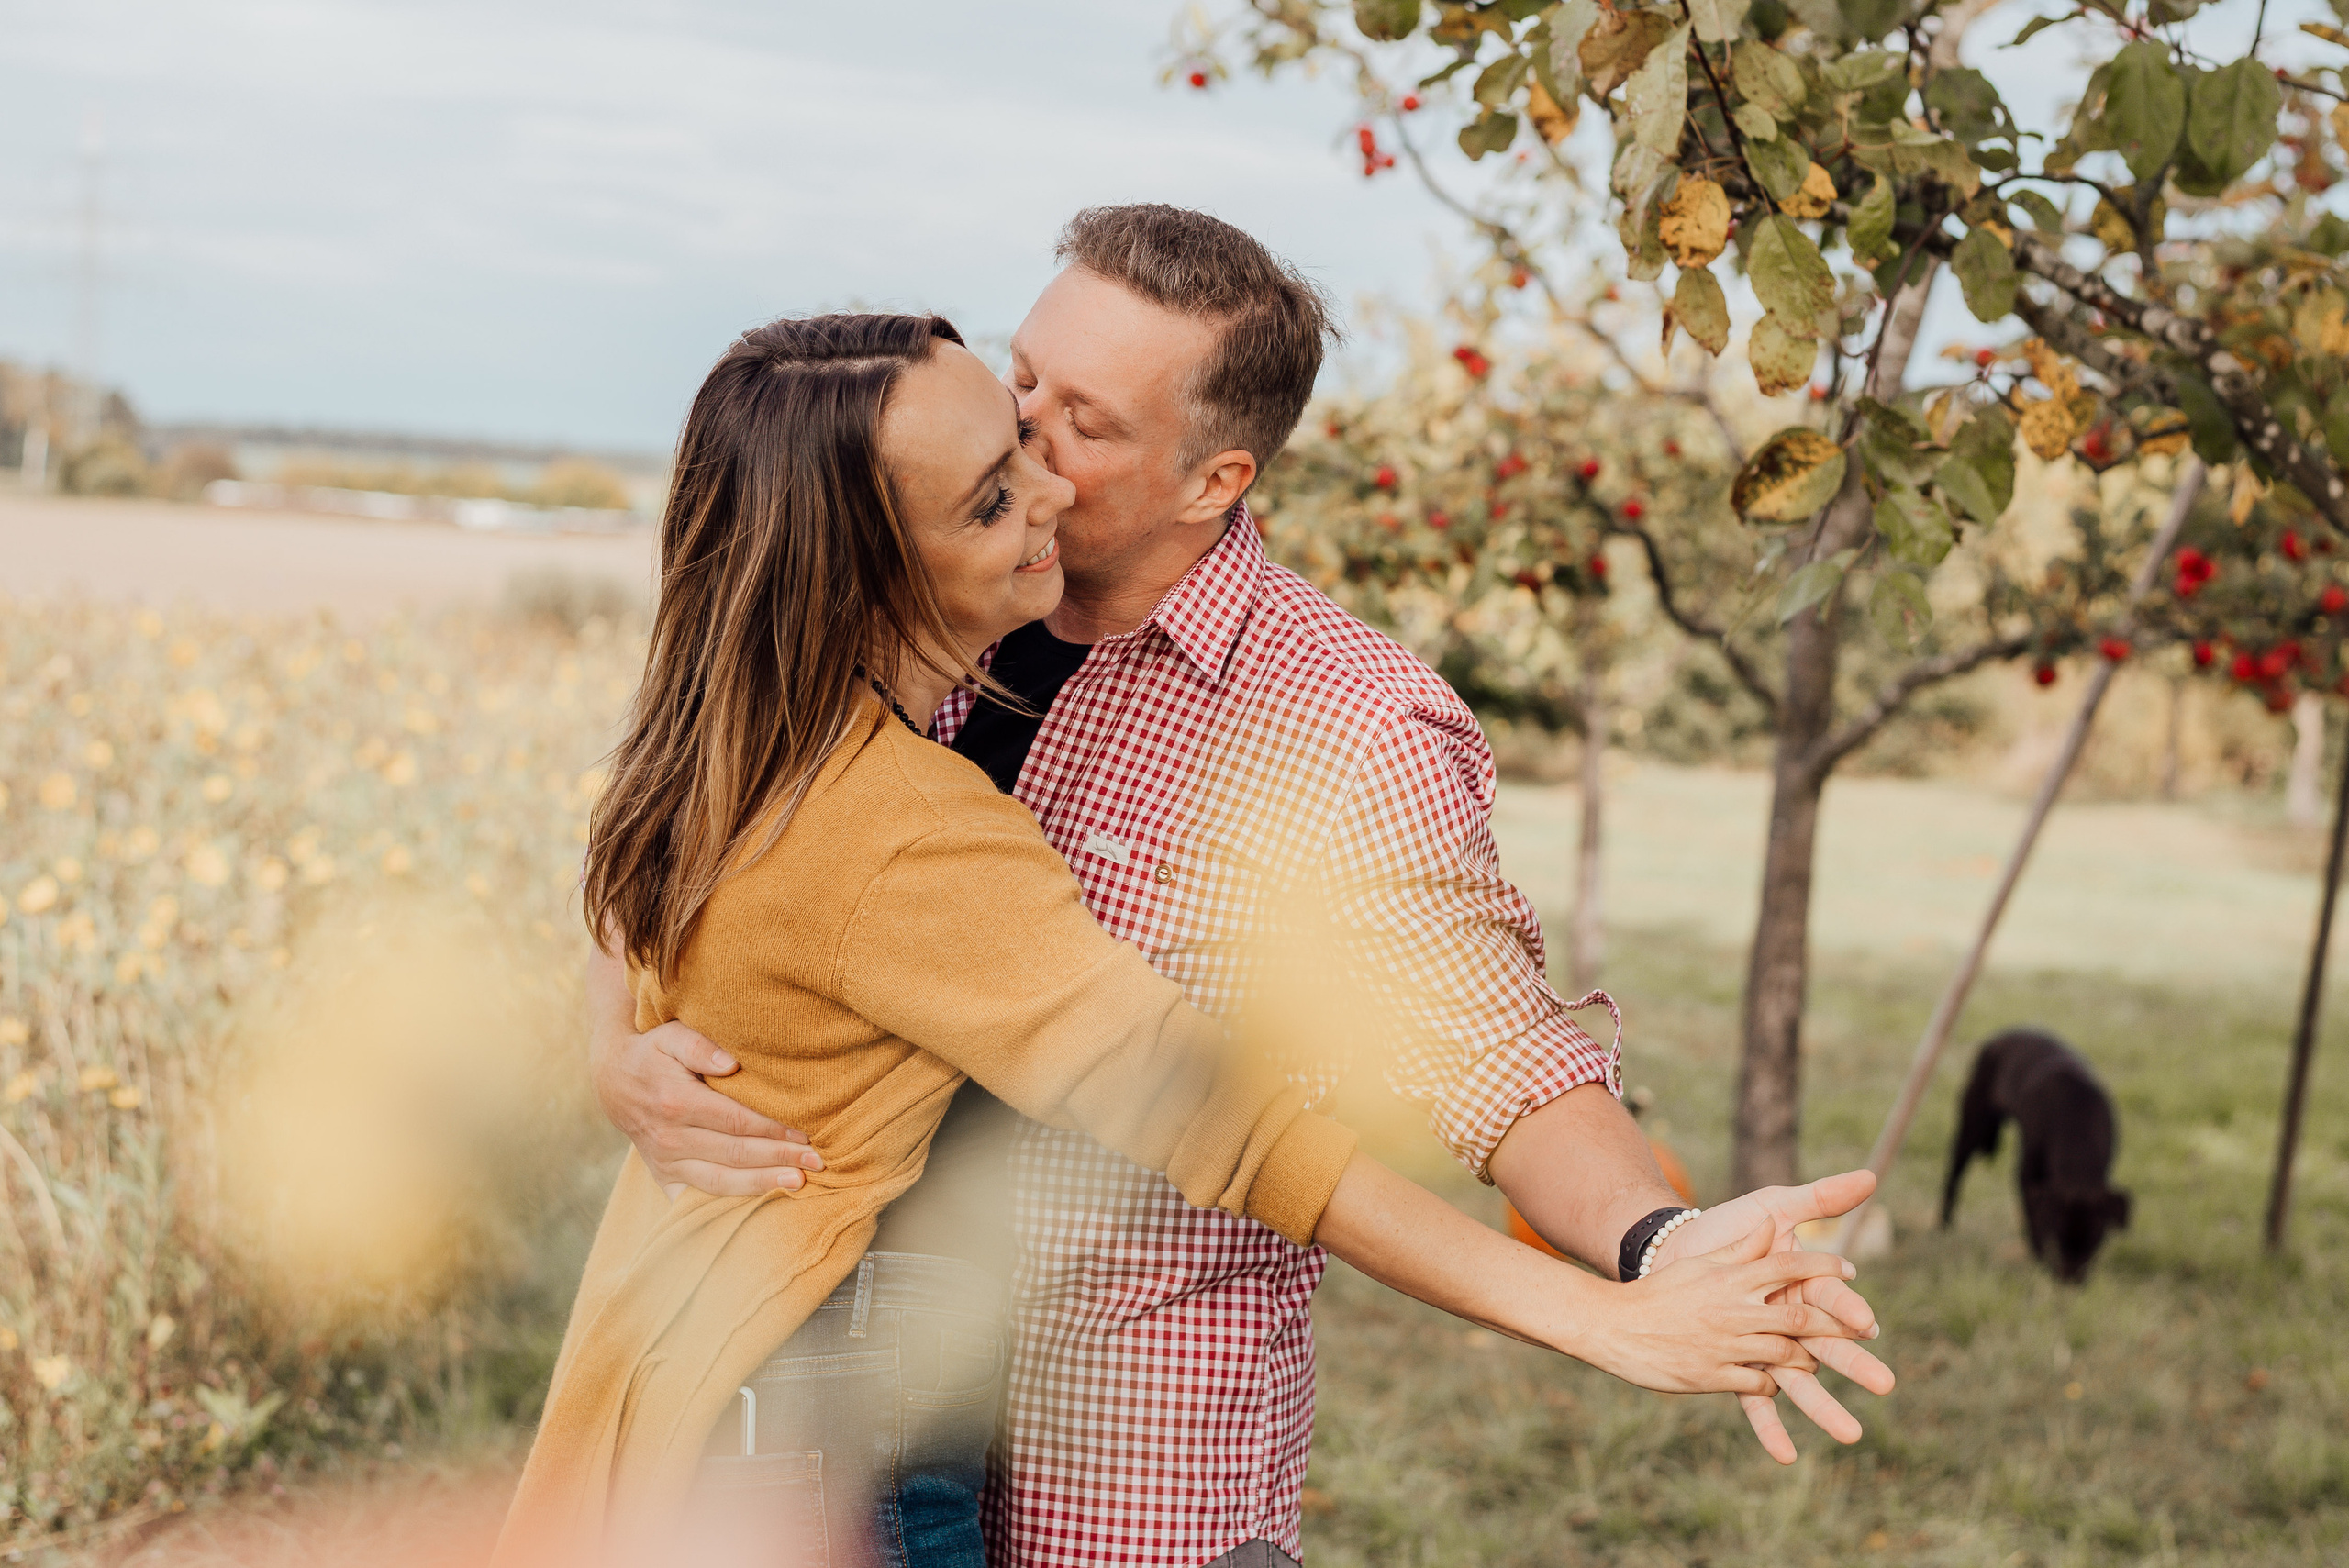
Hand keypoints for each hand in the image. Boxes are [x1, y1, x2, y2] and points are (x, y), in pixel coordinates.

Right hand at [591, 1016, 823, 1198]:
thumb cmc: (652, 1053)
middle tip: (817, 1162)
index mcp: (676, 1102)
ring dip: (761, 1185)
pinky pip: (696, 1198)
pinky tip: (757, 1207)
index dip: (772, 1130)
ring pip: (719, 1182)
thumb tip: (730, 1065)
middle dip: (779, 1159)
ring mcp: (665, 1162)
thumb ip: (699, 1046)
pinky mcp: (663, 1177)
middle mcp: (670, 1137)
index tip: (805, 1134)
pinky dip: (726, 1206)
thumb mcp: (670, 1036)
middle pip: (734, 1154)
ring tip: (797, 1184)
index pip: (736, 1121)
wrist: (613, 1081)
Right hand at [1578, 1222, 1861, 1396]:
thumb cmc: (1661, 1292)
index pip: (1786, 1265)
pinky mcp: (1710, 1376)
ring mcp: (1722, 1344)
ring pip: (1783, 1354)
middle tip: (1863, 1331)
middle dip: (1835, 1325)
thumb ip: (1741, 1247)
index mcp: (1729, 1277)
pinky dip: (1774, 1385)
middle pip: (1797, 1315)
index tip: (1849, 1272)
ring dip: (1805, 1360)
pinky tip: (1776, 1384)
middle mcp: (1731, 1308)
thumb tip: (1772, 1223)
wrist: (1612, 1325)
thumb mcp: (1702, 1264)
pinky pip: (1758, 1386)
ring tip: (1813, 1363)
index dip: (1822, 1268)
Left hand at [1648, 1170, 1896, 1462]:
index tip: (1865, 1320)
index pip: (1831, 1299)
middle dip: (1854, 1364)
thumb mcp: (1772, 1208)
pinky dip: (1769, 1427)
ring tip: (1851, 1434)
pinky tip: (1786, 1455)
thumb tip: (1870, 1178)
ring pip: (1800, 1380)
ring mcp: (1766, 1347)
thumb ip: (1820, 1198)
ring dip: (1824, 1407)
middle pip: (1827, 1346)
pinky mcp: (1738, 1368)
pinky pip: (1754, 1402)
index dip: (1847, 1308)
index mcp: (1802, 1287)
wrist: (1674, 1254)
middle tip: (1885, 1384)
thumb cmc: (1728, 1229)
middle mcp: (1791, 1322)